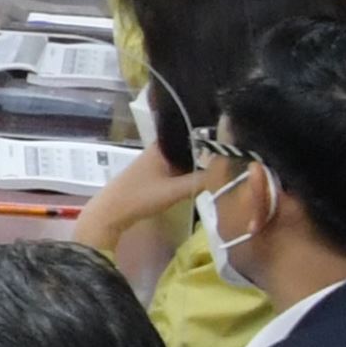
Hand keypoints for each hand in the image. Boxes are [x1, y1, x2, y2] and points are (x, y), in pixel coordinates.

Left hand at [72, 144, 220, 266]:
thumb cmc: (139, 197)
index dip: (211, 134)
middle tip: (236, 153)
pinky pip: (178, 169)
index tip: (233, 136)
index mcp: (161, 146)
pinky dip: (189, 172)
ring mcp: (155, 162)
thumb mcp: (173, 190)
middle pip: (189, 147)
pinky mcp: (154, 176)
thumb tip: (229, 172)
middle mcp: (159, 150)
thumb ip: (200, 181)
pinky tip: (205, 177)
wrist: (109, 214)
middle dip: (209, 151)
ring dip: (199, 163)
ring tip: (227, 164)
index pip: (191, 132)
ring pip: (184, 159)